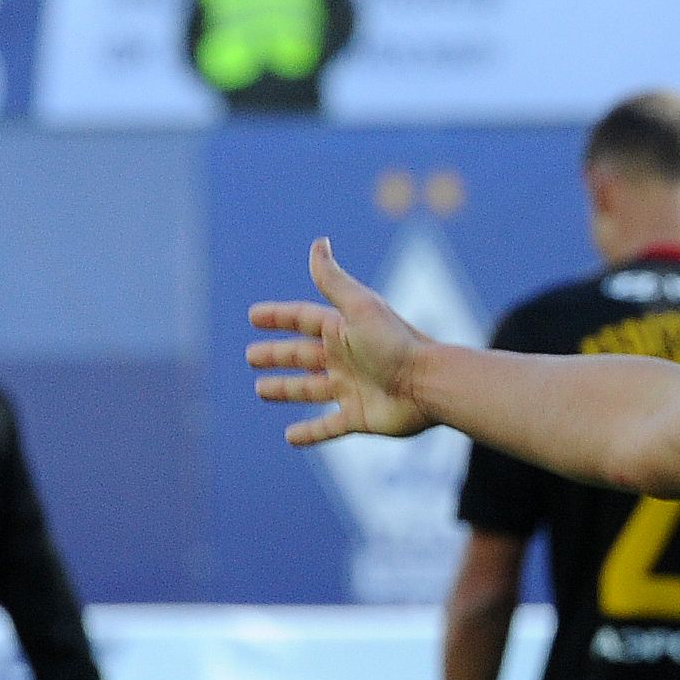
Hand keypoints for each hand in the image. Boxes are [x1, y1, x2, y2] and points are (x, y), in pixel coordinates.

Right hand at [248, 238, 435, 445]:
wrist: (429, 383)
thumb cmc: (395, 343)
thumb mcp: (359, 308)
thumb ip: (333, 280)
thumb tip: (318, 243)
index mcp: (343, 330)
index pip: (303, 320)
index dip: (278, 317)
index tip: (253, 316)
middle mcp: (345, 358)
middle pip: (302, 356)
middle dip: (277, 355)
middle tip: (251, 356)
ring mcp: (351, 389)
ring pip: (310, 390)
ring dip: (285, 389)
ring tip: (261, 390)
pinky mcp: (359, 418)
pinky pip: (327, 427)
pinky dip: (309, 433)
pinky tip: (289, 437)